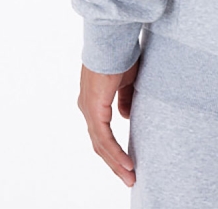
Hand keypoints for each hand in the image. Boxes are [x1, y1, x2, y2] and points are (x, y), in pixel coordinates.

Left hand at [77, 59, 139, 187]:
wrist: (113, 40)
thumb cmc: (120, 55)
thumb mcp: (126, 81)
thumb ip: (125, 100)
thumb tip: (126, 116)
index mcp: (93, 101)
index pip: (101, 133)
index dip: (113, 150)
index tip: (127, 163)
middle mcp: (87, 108)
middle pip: (99, 144)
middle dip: (115, 163)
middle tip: (129, 178)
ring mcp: (89, 110)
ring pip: (101, 145)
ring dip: (116, 163)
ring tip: (131, 176)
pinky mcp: (95, 109)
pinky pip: (104, 138)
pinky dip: (116, 153)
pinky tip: (127, 163)